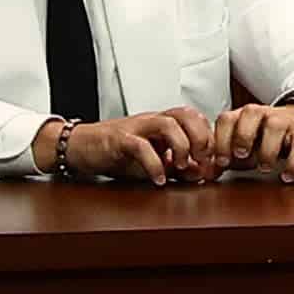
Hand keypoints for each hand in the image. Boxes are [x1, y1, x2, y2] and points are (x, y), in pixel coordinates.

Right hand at [58, 108, 218, 185]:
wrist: (80, 147)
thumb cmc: (117, 153)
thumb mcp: (153, 162)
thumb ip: (177, 167)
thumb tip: (200, 173)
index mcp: (163, 123)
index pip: (196, 119)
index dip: (210, 138)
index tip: (214, 161)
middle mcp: (152, 121)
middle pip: (187, 114)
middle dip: (201, 137)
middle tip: (203, 160)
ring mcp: (136, 127)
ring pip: (168, 124)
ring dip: (181, 146)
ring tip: (181, 167)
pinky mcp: (119, 138)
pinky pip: (140, 146)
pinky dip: (153, 164)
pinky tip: (159, 179)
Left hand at [214, 100, 293, 180]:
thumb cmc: (266, 138)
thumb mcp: (243, 146)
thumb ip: (225, 159)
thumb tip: (207, 174)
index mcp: (243, 116)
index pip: (227, 119)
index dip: (222, 140)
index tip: (222, 161)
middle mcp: (263, 114)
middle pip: (251, 113)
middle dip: (243, 136)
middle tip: (242, 156)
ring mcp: (285, 121)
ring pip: (275, 126)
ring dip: (267, 150)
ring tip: (265, 167)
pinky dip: (293, 163)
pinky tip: (286, 176)